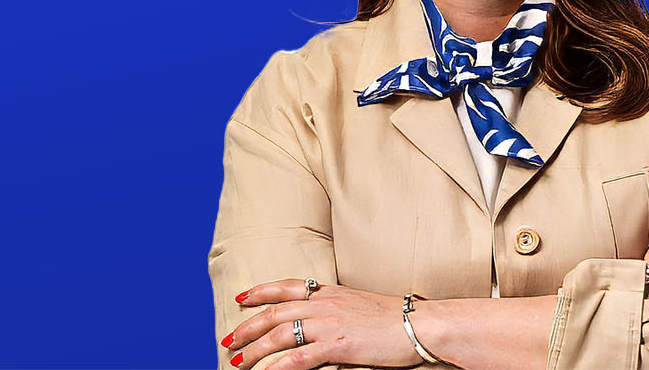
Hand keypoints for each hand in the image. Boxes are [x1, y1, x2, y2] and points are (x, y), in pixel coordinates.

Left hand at [221, 278, 422, 369]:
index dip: (259, 291)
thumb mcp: (358, 304)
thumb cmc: (395, 318)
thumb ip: (335, 308)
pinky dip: (279, 366)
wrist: (421, 324)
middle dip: (247, 327)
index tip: (240, 298)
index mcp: (329, 292)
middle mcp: (324, 304)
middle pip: (274, 313)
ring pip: (280, 335)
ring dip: (255, 350)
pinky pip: (300, 357)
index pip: (285, 286)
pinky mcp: (338, 345)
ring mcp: (329, 324)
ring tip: (238, 362)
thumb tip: (319, 318)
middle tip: (228, 340)